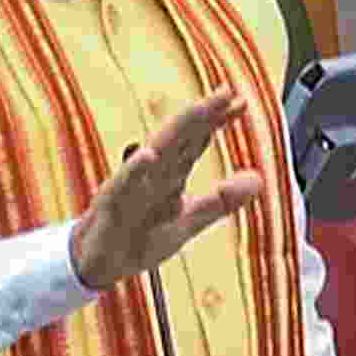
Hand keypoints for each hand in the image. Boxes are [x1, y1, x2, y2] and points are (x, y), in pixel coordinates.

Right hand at [71, 88, 262, 290]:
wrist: (97, 264)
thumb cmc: (139, 237)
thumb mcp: (188, 222)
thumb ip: (221, 202)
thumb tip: (258, 179)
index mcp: (171, 175)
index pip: (197, 141)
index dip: (218, 121)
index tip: (241, 102)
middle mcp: (153, 172)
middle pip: (181, 137)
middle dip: (203, 114)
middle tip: (227, 91)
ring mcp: (131, 185)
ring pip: (156, 152)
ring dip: (177, 130)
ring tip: (200, 109)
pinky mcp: (111, 205)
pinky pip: (122, 185)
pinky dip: (134, 170)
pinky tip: (148, 155)